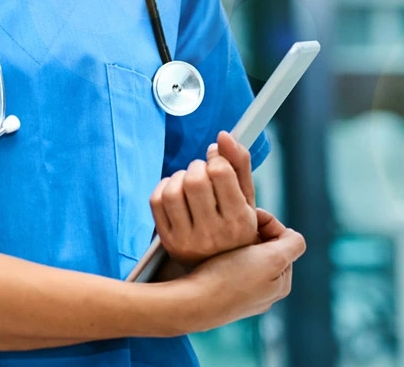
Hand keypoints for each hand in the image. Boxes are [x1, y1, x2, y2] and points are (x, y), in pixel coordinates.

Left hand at [149, 132, 256, 266]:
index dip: (216, 159)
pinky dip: (165, 187)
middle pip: (194, 179)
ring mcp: (188, 240)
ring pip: (173, 188)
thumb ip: (240, 164)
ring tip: (190, 185)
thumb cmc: (235, 225)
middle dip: (197, 167)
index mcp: (240, 222)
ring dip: (180, 177)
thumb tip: (224, 135)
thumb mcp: (246, 198)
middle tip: (204, 174)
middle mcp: (214, 234)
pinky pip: (156, 199)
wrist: (220, 269)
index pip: (219, 171)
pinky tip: (177, 193)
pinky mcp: (168, 241)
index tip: (217, 164)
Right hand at [174, 209, 304, 332]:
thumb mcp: (272, 259)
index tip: (250, 215)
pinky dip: (225, 250)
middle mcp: (265, 290)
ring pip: (246, 253)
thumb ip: (291, 245)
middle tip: (234, 224)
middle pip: (265, 246)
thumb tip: (294, 235)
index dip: (268, 223)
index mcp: (281, 283)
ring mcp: (243, 292)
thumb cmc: (232, 277)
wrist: (194, 301)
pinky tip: (214, 248)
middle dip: (253, 232)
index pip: (283, 240)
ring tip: (224, 234)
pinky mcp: (223, 290)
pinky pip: (230, 263)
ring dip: (238, 239)